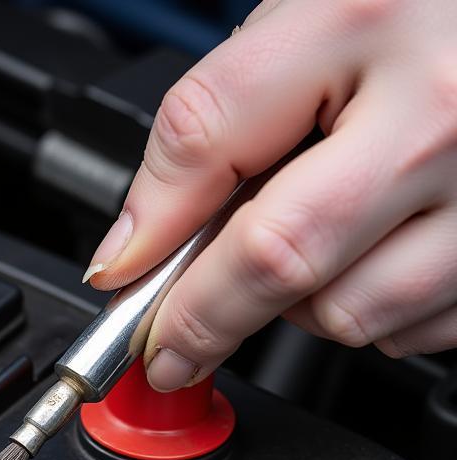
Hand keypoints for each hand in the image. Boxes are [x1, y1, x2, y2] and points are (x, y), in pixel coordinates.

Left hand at [83, 0, 456, 390]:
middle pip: (281, 258)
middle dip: (204, 316)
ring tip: (314, 245)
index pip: (210, 145)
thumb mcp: (302, 25)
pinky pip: (410, 332)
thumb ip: (210, 130)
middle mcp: (441, 115)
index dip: (148, 236)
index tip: (121, 284)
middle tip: (171, 341)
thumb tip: (133, 252)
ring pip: (349, 315)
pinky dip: (372, 312)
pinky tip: (374, 256)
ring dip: (303, 306)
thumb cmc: (415, 15)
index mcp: (366, 24)